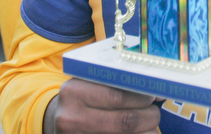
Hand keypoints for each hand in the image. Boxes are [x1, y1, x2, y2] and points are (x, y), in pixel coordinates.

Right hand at [44, 78, 159, 133]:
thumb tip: (154, 92)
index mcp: (74, 92)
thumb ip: (115, 82)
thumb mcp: (88, 84)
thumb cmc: (81, 99)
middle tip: (154, 114)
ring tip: (150, 127)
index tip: (154, 97)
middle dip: (148, 117)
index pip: (118, 96)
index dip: (142, 97)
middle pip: (125, 121)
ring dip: (146, 132)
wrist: (56, 121)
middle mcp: (70, 118)